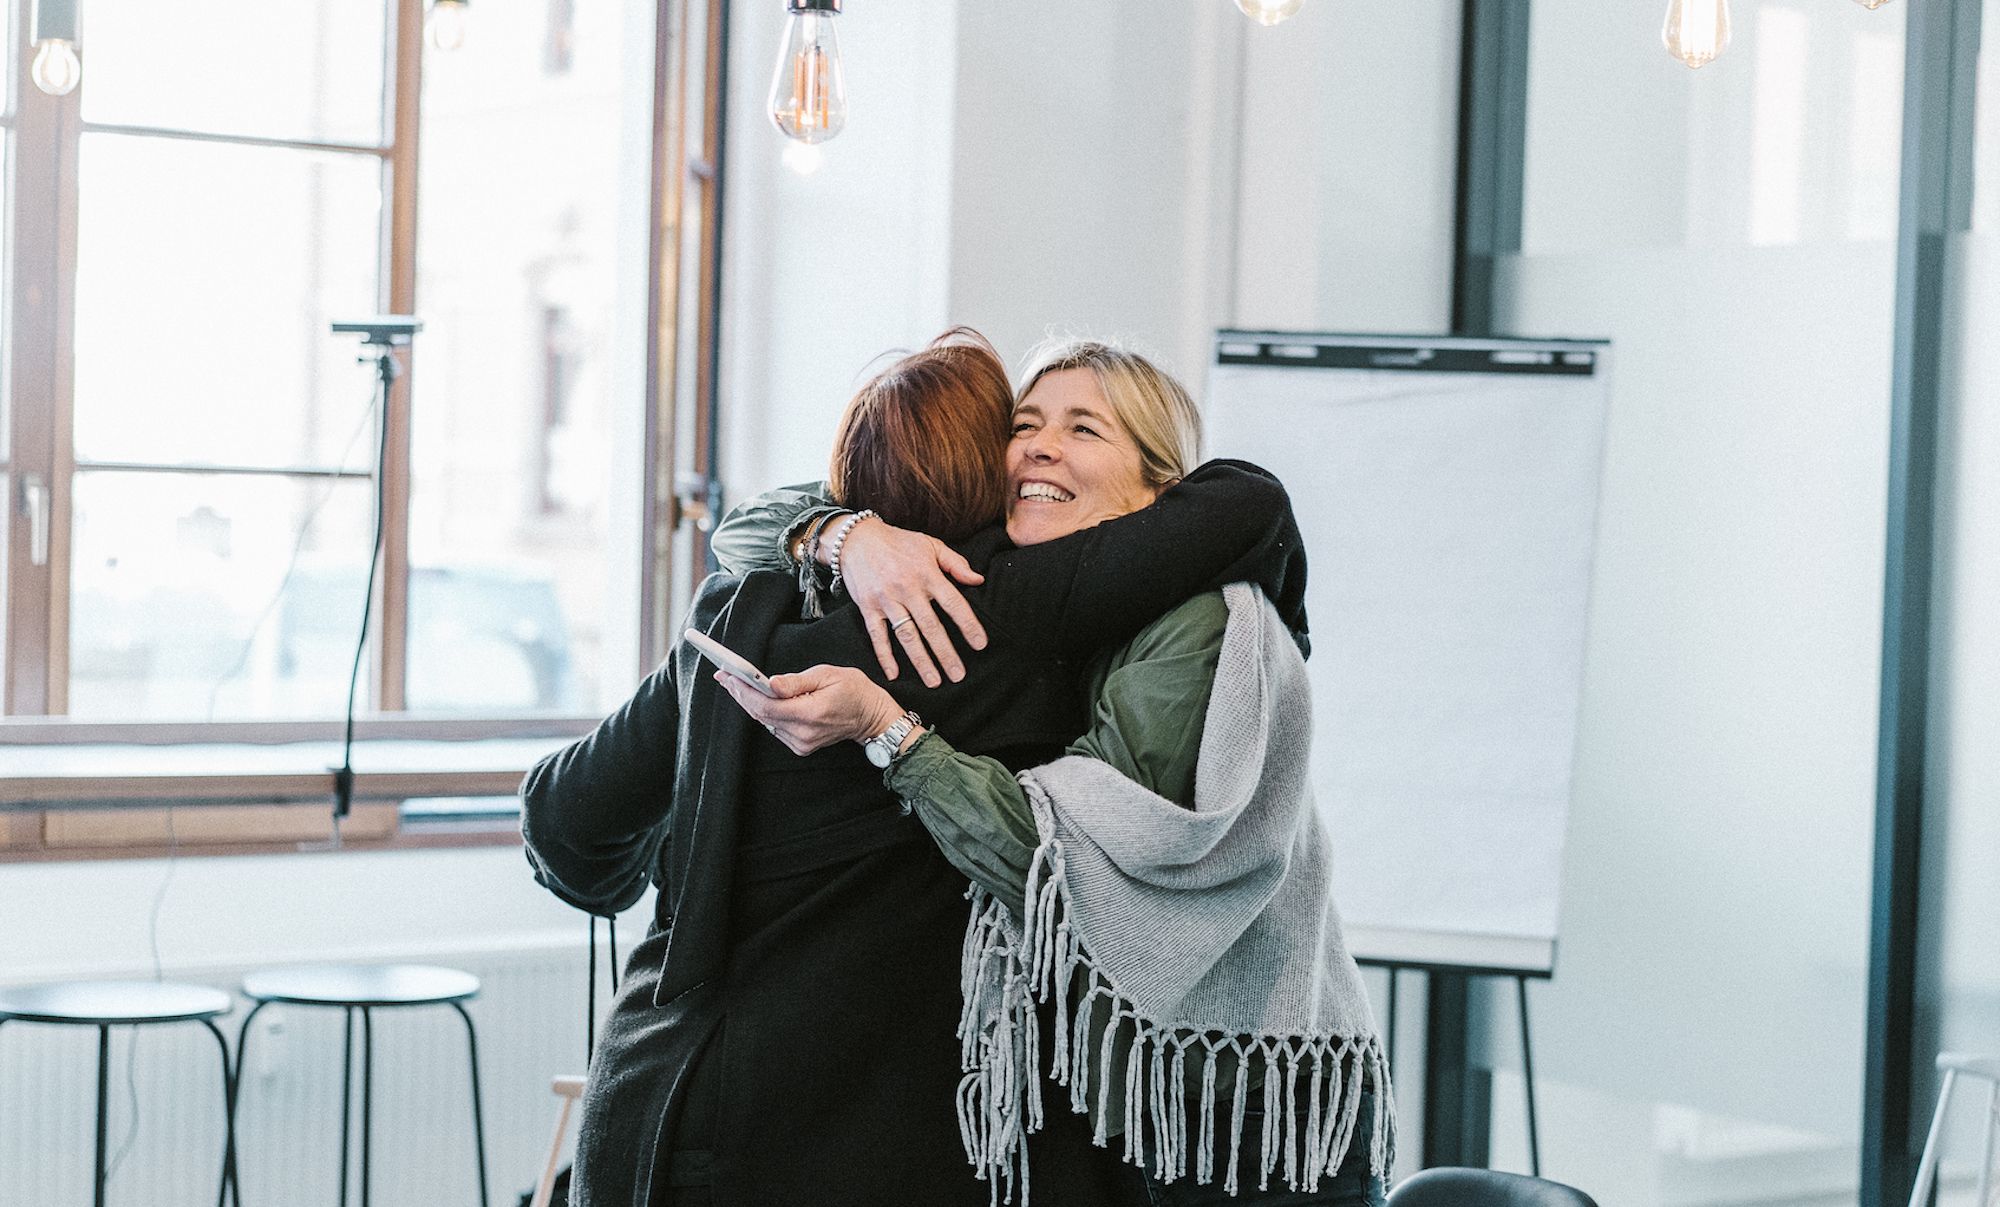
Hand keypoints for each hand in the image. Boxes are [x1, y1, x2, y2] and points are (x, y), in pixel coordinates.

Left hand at [713, 665, 903, 756]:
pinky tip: (756, 698)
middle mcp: (803, 733)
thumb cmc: (854, 690)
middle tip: (724, 676)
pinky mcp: (801, 746)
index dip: (743, 691)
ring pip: (765, 722)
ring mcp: (802, 743)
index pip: (766, 705)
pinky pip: (775, 728)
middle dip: (740, 694)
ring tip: (735, 683)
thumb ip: (796, 681)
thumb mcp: (827, 674)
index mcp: (811, 713)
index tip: (727, 675)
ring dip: (750, 703)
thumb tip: (770, 683)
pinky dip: (764, 712)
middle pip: (761, 715)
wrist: (871, 717)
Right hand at [835, 520, 987, 685]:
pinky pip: (877, 635)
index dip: (968, 625)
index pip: (953, 603)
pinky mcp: (868, 608)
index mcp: (927, 574)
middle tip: (959, 675)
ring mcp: (886, 600)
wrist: (856, 539)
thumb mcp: (930, 545)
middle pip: (931, 627)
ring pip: (907, 636)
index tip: (980, 645)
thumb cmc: (898, 542)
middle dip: (946, 653)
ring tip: (934, 681)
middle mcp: (908, 589)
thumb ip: (955, 563)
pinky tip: (894, 674)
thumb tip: (979, 579)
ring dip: (921, 660)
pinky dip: (884, 656)